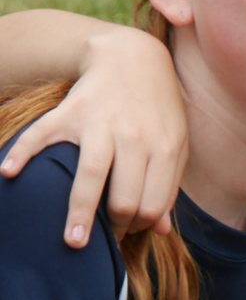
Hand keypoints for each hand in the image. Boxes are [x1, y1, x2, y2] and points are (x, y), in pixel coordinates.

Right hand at [0, 27, 186, 245]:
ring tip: (72, 242)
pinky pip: (42, 135)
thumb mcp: (175, 141)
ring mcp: (101, 124)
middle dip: (112, 227)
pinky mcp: (71, 112)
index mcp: (164, 147)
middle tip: (100, 240)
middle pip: (123, 197)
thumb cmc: (158, 108)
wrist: (134, 57)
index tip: (127, 232)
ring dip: (79, 212)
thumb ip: (169, 184)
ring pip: (90, 175)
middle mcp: (134, 137)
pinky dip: (21, 153)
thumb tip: (158, 230)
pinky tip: (8, 173)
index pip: (152, 203)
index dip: (139, 225)